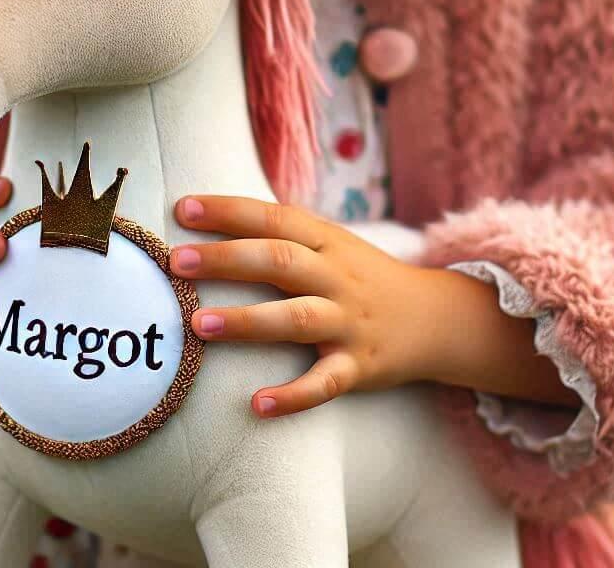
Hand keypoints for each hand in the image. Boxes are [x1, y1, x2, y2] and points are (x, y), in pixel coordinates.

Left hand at [168, 196, 577, 418]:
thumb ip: (278, 232)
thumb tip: (205, 217)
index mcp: (325, 240)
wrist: (436, 317)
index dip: (228, 211)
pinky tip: (258, 405)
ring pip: (297, 318)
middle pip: (280, 261)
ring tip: (201, 324)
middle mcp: (336, 276)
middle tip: (177, 261)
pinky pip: (326, 383)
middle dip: (227, 259)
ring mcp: (349, 322)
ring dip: (249, 322)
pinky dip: (294, 395)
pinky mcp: (360, 367)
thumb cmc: (359, 274)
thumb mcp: (328, 242)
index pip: (272, 217)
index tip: (183, 208)